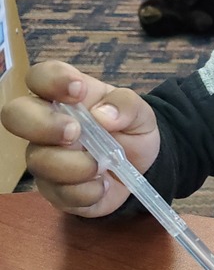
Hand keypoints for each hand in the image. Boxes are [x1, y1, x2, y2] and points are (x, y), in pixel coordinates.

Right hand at [0, 60, 159, 217]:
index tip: (78, 89)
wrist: (142, 164)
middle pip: (15, 115)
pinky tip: (102, 185)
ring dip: (72, 165)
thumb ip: (126, 105)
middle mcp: (45, 123)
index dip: (51, 80)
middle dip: (43, 124)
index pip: (39, 77)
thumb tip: (103, 114)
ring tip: (101, 166)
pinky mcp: (53, 189)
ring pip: (37, 160)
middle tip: (75, 132)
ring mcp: (45, 157)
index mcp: (63, 95)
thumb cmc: (129, 128)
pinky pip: (57, 193)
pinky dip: (85, 191)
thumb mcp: (139, 111)